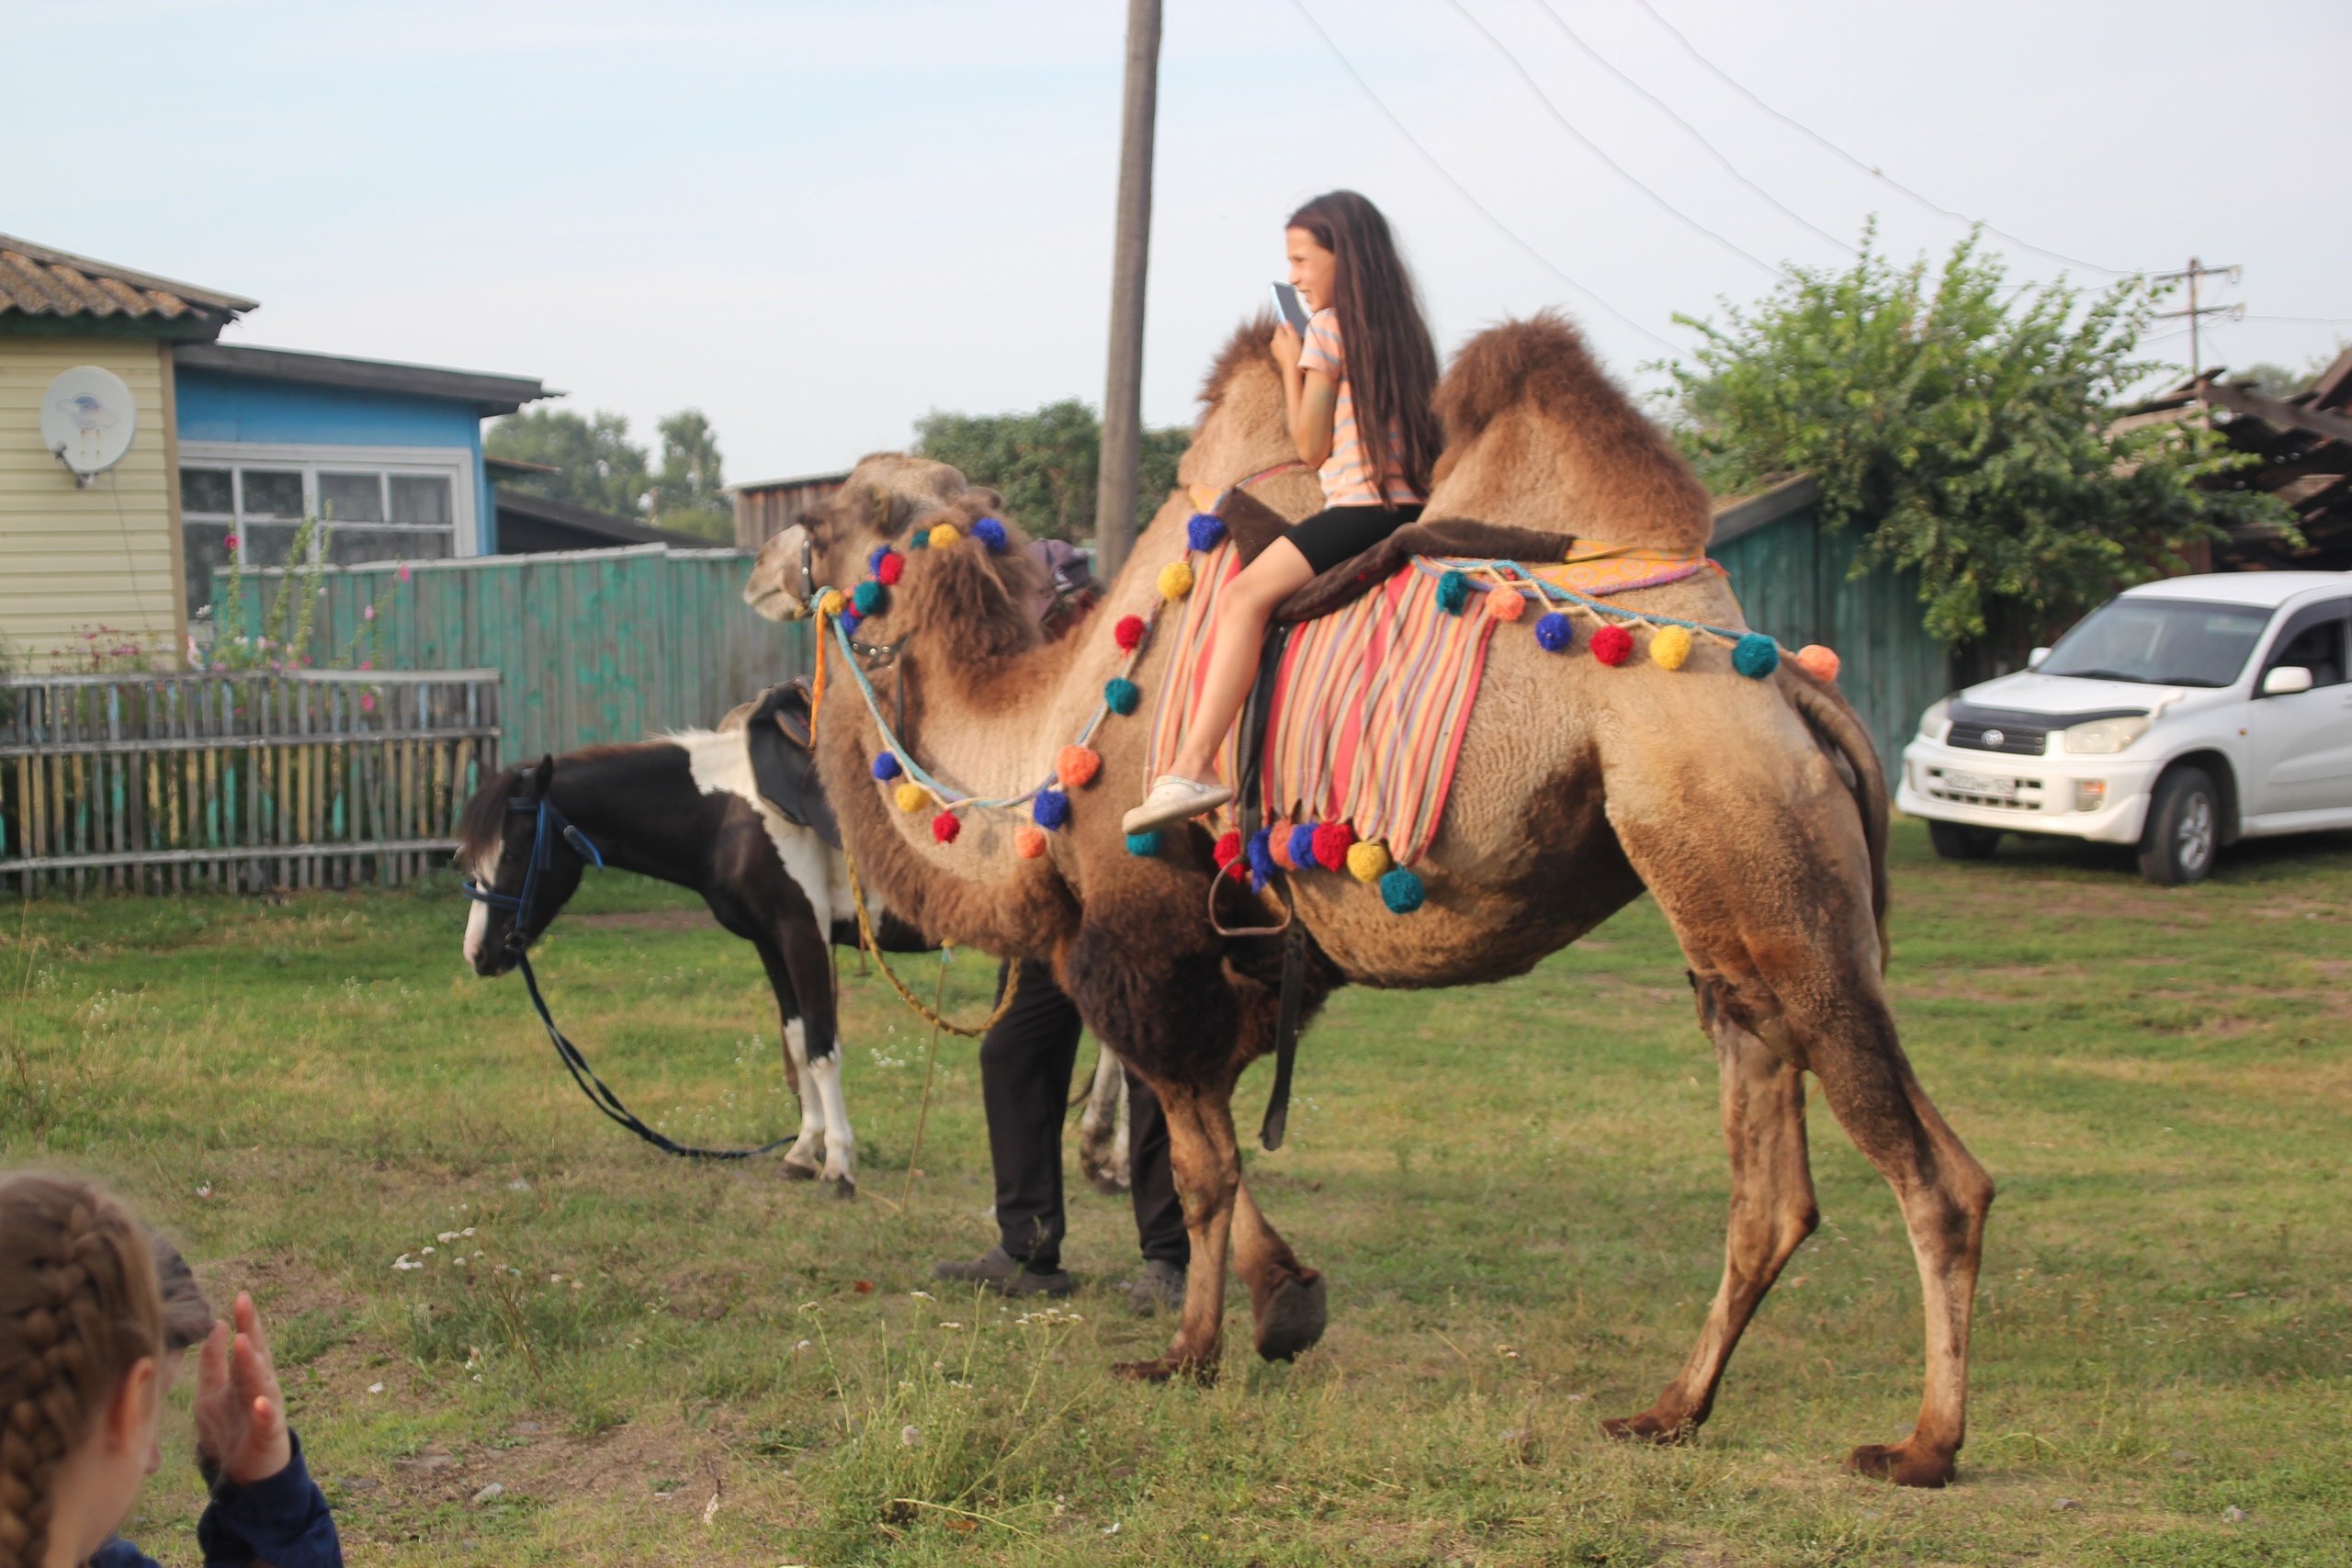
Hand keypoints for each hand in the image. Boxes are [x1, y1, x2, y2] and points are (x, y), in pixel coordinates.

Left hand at [193, 1292, 291, 1485]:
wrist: (248, 1473)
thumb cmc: (232, 1428)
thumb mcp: (213, 1392)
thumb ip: (213, 1362)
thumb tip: (214, 1325)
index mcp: (245, 1377)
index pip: (246, 1344)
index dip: (244, 1321)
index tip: (240, 1296)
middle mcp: (259, 1388)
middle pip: (256, 1354)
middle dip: (251, 1329)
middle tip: (244, 1303)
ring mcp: (266, 1410)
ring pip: (261, 1382)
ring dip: (252, 1363)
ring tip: (243, 1342)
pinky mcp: (268, 1435)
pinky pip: (267, 1422)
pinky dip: (265, 1412)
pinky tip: (260, 1403)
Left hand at [1270, 320, 1301, 373]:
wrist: (1291, 368)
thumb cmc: (1294, 352)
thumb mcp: (1294, 337)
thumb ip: (1289, 327)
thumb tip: (1286, 321)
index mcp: (1277, 335)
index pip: (1280, 325)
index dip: (1287, 326)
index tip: (1293, 329)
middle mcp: (1273, 341)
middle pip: (1280, 333)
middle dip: (1287, 335)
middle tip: (1295, 339)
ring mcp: (1274, 349)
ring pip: (1281, 341)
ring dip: (1286, 342)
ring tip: (1294, 347)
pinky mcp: (1276, 356)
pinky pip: (1281, 349)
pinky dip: (1285, 349)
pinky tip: (1291, 353)